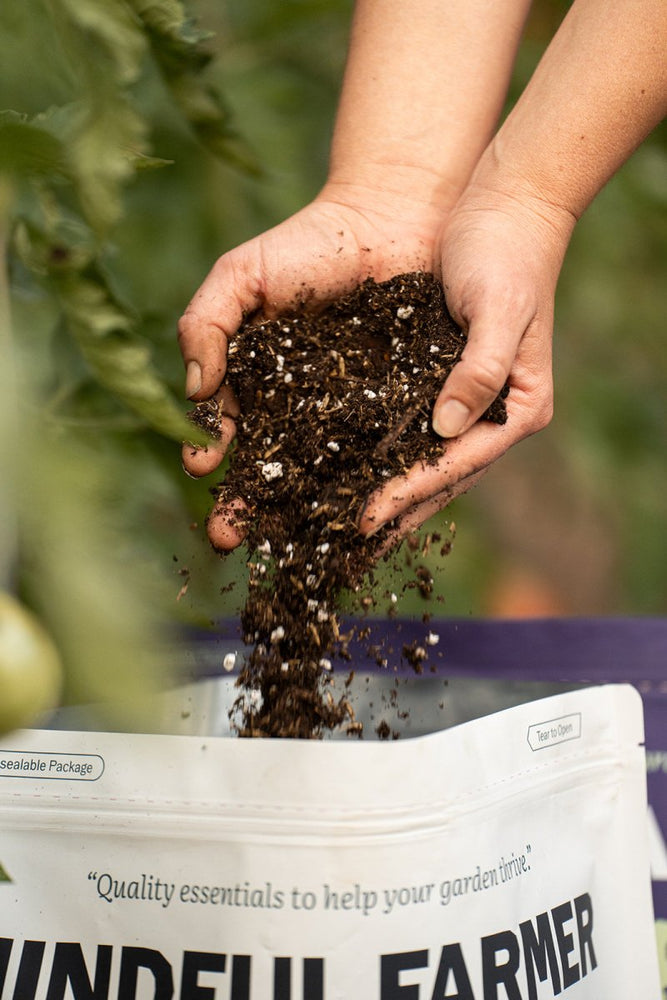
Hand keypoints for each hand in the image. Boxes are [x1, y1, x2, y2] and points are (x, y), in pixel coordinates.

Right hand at [179, 184, 444, 549]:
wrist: (392, 220)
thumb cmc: (309, 243)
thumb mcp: (240, 275)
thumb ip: (205, 324)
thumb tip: (196, 391)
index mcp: (256, 383)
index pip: (224, 429)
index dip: (208, 451)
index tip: (200, 468)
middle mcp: (299, 410)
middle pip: (269, 467)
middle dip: (247, 504)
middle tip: (229, 538)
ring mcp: (349, 417)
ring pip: (322, 474)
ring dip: (302, 513)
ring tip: (286, 545)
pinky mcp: (397, 415)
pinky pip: (379, 458)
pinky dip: (368, 491)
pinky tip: (357, 521)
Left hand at [358, 174, 575, 541]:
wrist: (505, 206)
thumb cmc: (508, 252)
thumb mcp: (498, 308)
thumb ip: (479, 369)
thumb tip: (448, 428)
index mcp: (519, 406)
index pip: (456, 465)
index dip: (407, 495)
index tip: (361, 522)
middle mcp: (494, 414)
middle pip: (437, 479)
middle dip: (389, 515)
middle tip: (338, 551)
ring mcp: (468, 402)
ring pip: (419, 463)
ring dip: (380, 495)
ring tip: (335, 530)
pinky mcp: (440, 383)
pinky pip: (405, 431)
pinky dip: (377, 455)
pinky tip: (344, 474)